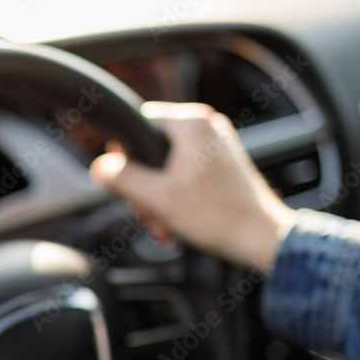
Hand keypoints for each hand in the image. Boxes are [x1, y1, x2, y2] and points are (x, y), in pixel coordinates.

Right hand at [90, 101, 295, 269]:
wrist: (259, 237)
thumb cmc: (217, 216)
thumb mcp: (157, 198)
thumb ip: (122, 178)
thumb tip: (99, 167)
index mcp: (192, 123)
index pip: (139, 122)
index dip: (125, 155)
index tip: (128, 183)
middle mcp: (206, 127)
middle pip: (151, 149)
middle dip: (144, 186)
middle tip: (149, 212)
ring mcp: (216, 145)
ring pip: (166, 166)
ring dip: (158, 197)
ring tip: (164, 223)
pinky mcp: (221, 164)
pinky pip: (184, 174)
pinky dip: (175, 196)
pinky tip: (176, 221)